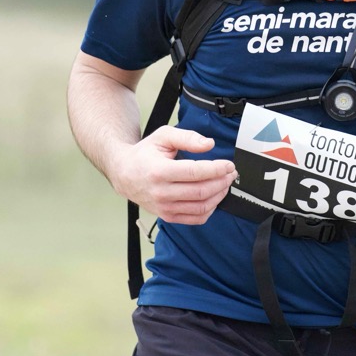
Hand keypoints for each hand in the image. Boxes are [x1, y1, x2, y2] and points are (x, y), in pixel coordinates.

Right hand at [110, 127, 236, 224]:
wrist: (124, 174)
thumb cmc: (145, 154)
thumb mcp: (163, 136)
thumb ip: (187, 137)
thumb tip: (209, 144)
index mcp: (159, 171)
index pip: (195, 173)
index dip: (217, 169)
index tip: (228, 164)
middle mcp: (161, 193)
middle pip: (201, 191)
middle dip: (222, 181)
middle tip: (231, 172)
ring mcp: (164, 208)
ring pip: (201, 207)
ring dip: (219, 195)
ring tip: (225, 183)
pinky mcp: (168, 216)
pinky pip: (196, 218)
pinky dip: (210, 209)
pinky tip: (214, 197)